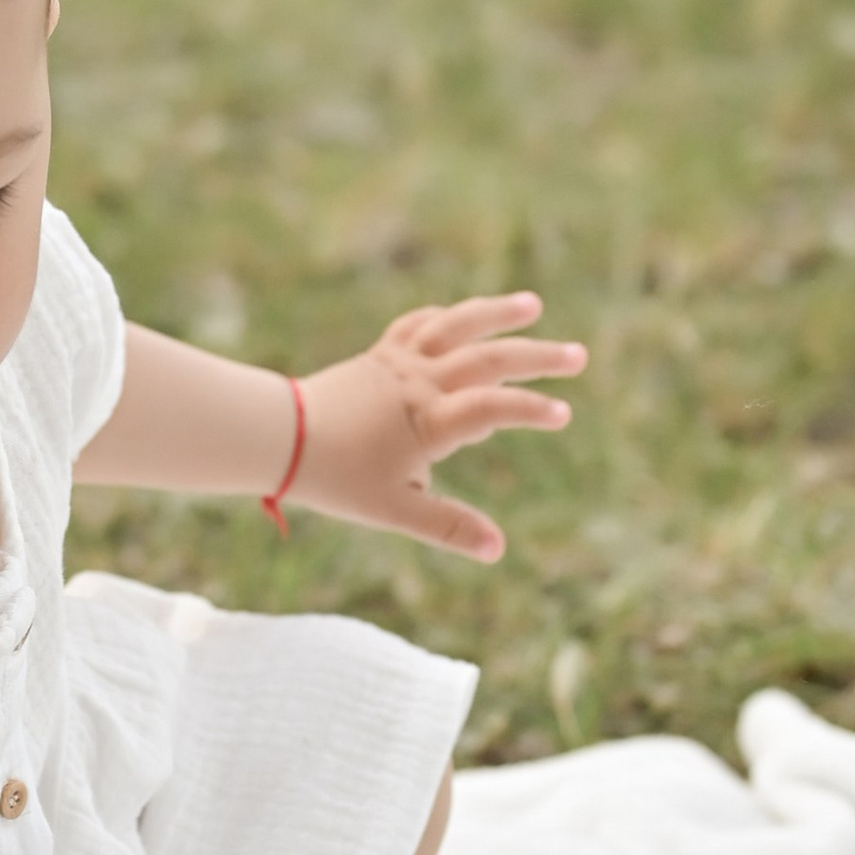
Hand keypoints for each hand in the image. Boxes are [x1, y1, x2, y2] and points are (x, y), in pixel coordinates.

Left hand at [299, 291, 584, 561]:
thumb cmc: (335, 477)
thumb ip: (448, 527)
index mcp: (428, 420)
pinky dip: (446, 318)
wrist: (277, 435)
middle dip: (537, 358)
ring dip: (496, 314)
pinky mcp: (379, 354)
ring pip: (456, 327)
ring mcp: (399, 362)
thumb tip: (498, 549)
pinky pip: (418, 326)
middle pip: (488, 359)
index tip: (564, 414)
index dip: (530, 410)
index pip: (492, 408)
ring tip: (533, 305)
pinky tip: (461, 317)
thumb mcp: (393, 510)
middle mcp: (419, 382)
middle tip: (578, 355)